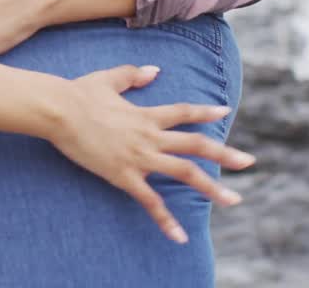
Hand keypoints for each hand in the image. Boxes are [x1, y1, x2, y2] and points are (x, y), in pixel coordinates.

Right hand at [46, 65, 254, 243]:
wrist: (59, 111)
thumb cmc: (78, 93)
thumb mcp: (108, 79)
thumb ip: (133, 75)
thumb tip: (155, 71)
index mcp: (146, 114)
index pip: (184, 112)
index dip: (205, 111)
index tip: (225, 111)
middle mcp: (150, 136)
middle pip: (196, 145)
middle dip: (225, 154)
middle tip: (250, 162)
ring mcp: (140, 157)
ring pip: (185, 173)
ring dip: (212, 187)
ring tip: (234, 200)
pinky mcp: (124, 175)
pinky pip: (150, 201)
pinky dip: (166, 220)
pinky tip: (179, 237)